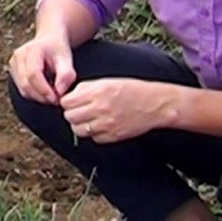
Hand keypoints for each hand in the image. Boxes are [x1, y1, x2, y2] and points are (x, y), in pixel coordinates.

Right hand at [8, 33, 76, 104]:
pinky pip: (21, 89)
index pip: (33, 74)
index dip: (44, 89)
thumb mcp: (66, 59)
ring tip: (52, 95)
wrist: (49, 38)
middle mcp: (18, 56)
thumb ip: (66, 75)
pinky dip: (33, 94)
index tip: (56, 99)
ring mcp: (13, 64)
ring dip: (38, 97)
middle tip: (56, 100)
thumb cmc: (57, 48)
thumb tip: (60, 92)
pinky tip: (44, 91)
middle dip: (42, 96)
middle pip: (26, 84)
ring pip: (23, 89)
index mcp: (32, 50)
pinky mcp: (13, 71)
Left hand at [60, 78, 177, 143]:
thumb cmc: (133, 90)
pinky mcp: (113, 136)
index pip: (66, 102)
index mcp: (97, 92)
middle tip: (80, 111)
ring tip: (89, 119)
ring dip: (81, 125)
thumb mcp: (106, 81)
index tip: (72, 102)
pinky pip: (94, 138)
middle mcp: (100, 108)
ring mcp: (106, 124)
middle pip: (69, 117)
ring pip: (78, 130)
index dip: (67, 102)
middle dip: (72, 114)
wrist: (155, 104)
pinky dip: (95, 134)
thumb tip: (69, 96)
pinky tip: (101, 126)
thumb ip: (85, 88)